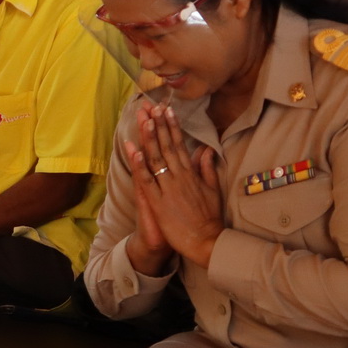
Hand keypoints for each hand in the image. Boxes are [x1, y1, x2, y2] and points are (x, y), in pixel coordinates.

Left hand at [126, 100, 222, 268]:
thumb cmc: (209, 218)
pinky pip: (147, 181)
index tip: (167, 110)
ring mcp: (168, 189)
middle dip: (158, 125)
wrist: (206, 242)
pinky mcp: (159, 203)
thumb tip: (206, 150)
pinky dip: (140, 165)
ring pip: (156, 159)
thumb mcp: (212, 189)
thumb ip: (207, 168)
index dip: (172, 126)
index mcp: (191, 174)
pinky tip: (134, 150)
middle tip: (151, 106)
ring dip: (149, 137)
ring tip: (144, 119)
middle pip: (166, 146)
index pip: (179, 145)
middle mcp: (179, 177)